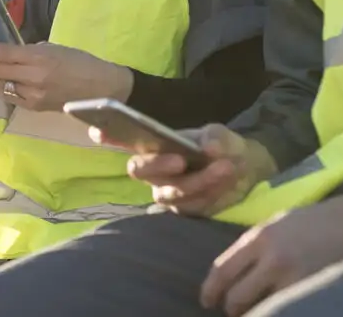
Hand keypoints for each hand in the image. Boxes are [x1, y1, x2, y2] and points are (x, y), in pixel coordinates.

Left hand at [0, 41, 131, 111]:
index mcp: (40, 58)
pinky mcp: (35, 108)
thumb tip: (10, 53)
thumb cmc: (82, 63)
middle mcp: (33, 78)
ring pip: (0, 85)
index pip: (2, 54)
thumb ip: (31, 51)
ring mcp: (33, 96)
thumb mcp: (55, 48)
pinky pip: (10, 96)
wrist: (103, 90)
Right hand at [101, 123, 275, 216]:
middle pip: (138, 170)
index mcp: (153, 145)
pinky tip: (227, 178)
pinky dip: (211, 192)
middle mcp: (153, 170)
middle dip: (156, 165)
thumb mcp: (220, 134)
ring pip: (168, 192)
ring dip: (197, 181)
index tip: (97, 132)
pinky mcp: (186, 210)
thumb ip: (214, 138)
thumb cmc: (221, 145)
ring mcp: (167, 192)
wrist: (245, 168)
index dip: (108, 137)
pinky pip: (191, 206)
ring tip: (224, 167)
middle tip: (180, 160)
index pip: (124, 140)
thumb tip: (208, 148)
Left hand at [200, 187, 342, 315]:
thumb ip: (255, 245)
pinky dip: (279, 311)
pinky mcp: (313, 290)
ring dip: (255, 313)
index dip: (210, 290)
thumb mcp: (278, 223)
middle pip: (237, 296)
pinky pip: (286, 308)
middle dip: (231, 308)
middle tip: (231, 312)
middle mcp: (272, 258)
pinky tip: (280, 310)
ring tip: (256, 312)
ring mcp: (294, 278)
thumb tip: (235, 271)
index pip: (223, 270)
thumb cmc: (317, 220)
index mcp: (259, 237)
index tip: (206, 301)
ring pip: (261, 308)